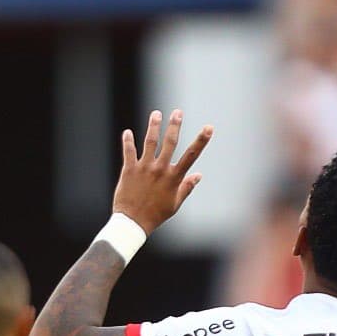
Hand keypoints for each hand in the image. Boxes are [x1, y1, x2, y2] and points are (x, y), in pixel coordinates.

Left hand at [112, 109, 212, 234]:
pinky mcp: (129, 170)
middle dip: (175, 125)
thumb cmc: (155, 215)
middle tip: (177, 112)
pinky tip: (127, 132)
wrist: (133, 223)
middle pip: (170, 143)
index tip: (209, 127)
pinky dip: (128, 141)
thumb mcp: (174, 204)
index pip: (191, 155)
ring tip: (156, 114)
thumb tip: (198, 175)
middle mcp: (160, 170)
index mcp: (174, 178)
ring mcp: (144, 168)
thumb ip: (186, 188)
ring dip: (154, 126)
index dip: (201, 140)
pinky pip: (129, 151)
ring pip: (150, 142)